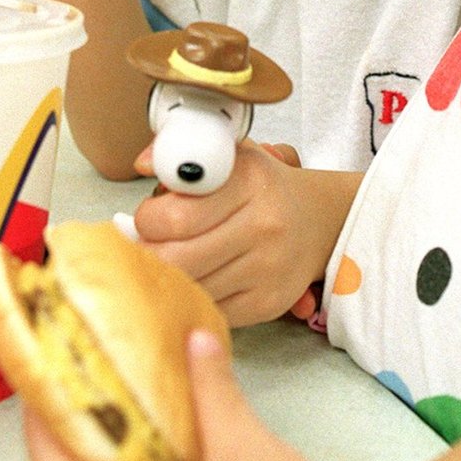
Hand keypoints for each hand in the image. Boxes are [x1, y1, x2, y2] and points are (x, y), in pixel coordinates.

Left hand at [131, 140, 359, 326]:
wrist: (318, 222)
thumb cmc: (259, 188)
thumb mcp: (228, 156)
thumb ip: (180, 150)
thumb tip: (142, 163)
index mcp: (249, 179)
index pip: (175, 215)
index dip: (147, 221)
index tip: (148, 218)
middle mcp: (264, 224)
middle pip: (177, 259)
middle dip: (149, 255)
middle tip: (146, 246)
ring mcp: (268, 268)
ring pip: (191, 289)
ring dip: (169, 278)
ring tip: (170, 261)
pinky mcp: (269, 303)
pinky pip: (211, 310)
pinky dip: (194, 298)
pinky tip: (197, 280)